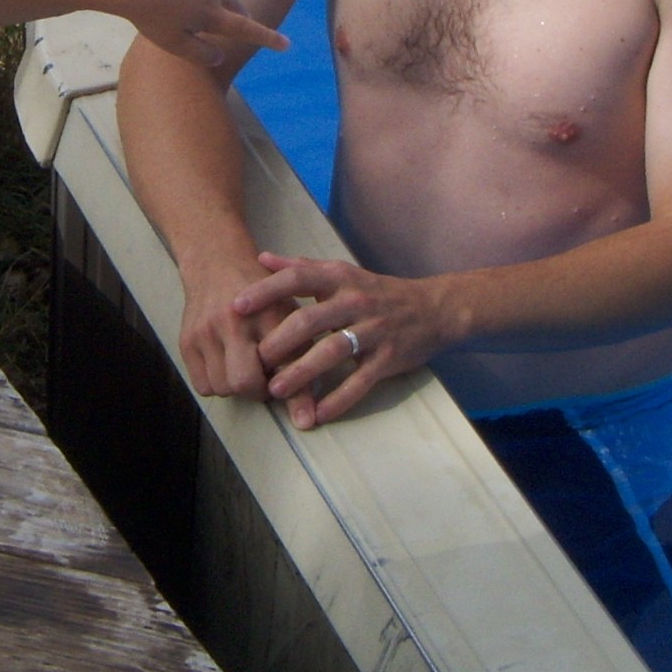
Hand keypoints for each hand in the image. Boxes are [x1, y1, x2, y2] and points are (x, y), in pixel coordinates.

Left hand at [129, 0, 288, 68]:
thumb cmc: (149, 16)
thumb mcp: (172, 44)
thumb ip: (199, 53)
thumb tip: (219, 57)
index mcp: (211, 14)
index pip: (246, 29)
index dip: (267, 38)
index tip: (286, 44)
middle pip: (234, 5)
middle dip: (240, 16)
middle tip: (240, 27)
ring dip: (206, 1)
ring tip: (181, 11)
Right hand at [177, 254, 294, 403]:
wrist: (217, 264)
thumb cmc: (264, 295)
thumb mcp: (290, 318)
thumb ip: (302, 365)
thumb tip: (306, 422)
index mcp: (268, 314)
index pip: (283, 365)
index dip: (292, 392)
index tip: (300, 410)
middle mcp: (234, 322)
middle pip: (244, 383)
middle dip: (258, 390)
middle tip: (266, 377)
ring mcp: (206, 331)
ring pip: (222, 388)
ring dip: (237, 386)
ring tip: (246, 366)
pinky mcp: (186, 340)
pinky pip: (202, 386)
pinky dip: (217, 383)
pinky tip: (226, 363)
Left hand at [235, 251, 455, 428]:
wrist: (434, 308)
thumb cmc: (377, 292)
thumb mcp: (341, 274)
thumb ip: (301, 267)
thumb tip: (261, 257)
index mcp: (340, 278)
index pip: (297, 279)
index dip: (265, 291)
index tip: (236, 306)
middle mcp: (355, 301)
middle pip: (310, 320)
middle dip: (279, 342)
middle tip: (255, 361)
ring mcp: (374, 330)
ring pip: (332, 352)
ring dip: (301, 373)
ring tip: (277, 390)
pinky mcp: (389, 358)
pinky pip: (361, 382)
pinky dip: (339, 400)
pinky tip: (318, 414)